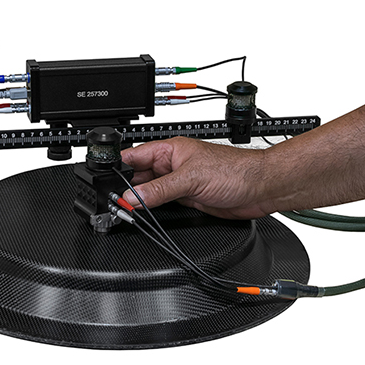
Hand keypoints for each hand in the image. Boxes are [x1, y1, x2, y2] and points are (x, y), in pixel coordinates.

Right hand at [120, 138, 270, 219]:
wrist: (259, 189)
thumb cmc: (235, 171)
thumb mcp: (190, 178)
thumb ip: (159, 189)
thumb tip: (133, 196)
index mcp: (170, 150)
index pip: (135, 155)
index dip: (118, 166)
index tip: (104, 180)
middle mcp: (172, 165)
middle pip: (138, 176)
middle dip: (126, 187)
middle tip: (114, 200)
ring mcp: (178, 182)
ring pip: (149, 191)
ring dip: (139, 200)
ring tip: (126, 209)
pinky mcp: (186, 198)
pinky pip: (161, 203)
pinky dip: (152, 210)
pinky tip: (145, 215)